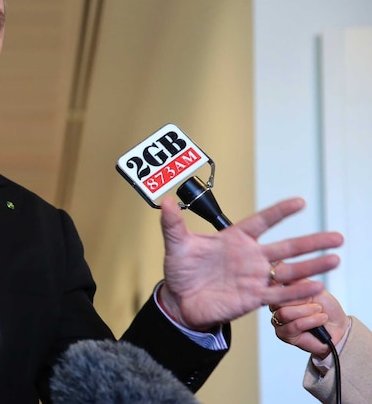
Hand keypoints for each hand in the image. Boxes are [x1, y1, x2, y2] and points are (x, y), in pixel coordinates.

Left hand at [157, 197, 341, 331]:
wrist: (179, 300)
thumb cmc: (180, 270)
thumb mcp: (176, 245)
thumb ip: (173, 223)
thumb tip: (165, 201)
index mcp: (234, 239)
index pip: (261, 221)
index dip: (279, 212)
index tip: (299, 202)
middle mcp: (249, 257)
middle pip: (286, 247)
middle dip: (311, 242)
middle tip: (336, 237)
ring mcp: (253, 277)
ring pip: (289, 271)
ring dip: (311, 266)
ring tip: (334, 259)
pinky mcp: (252, 298)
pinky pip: (279, 294)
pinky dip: (297, 292)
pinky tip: (316, 286)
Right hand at [270, 287, 349, 359]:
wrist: (339, 327)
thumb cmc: (327, 308)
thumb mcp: (314, 288)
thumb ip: (297, 280)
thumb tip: (281, 268)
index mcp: (281, 292)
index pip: (274, 285)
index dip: (288, 287)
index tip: (301, 288)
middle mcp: (276, 306)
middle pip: (277, 300)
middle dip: (302, 301)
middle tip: (316, 303)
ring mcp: (278, 320)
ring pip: (284, 313)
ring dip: (307, 312)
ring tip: (319, 311)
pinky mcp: (283, 334)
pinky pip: (293, 326)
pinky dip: (310, 321)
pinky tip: (319, 320)